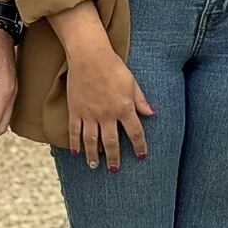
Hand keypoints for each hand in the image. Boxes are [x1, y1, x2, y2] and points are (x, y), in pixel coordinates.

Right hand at [65, 46, 152, 172]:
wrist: (89, 57)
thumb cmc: (113, 67)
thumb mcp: (132, 82)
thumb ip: (140, 100)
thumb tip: (152, 113)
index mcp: (124, 108)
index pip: (135, 133)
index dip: (139, 146)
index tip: (141, 156)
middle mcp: (107, 115)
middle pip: (111, 142)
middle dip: (114, 158)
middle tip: (114, 170)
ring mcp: (90, 114)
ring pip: (91, 141)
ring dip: (93, 155)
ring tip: (95, 166)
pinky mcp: (75, 111)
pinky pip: (75, 132)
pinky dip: (75, 144)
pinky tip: (76, 153)